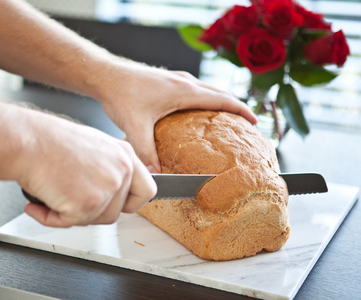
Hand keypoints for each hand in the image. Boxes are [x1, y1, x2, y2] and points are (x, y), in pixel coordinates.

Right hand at [18, 111, 156, 226]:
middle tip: (71, 199)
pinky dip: (50, 218)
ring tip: (53, 195)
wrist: (27, 141)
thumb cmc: (49, 140)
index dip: (131, 203)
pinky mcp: (88, 204)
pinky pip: (70, 223)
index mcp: (125, 155)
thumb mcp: (92, 147)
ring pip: (97, 220)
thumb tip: (109, 193)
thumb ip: (108, 169)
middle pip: (118, 211)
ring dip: (72, 215)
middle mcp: (121, 170)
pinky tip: (39, 203)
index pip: (146, 190)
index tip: (119, 206)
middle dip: (93, 211)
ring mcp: (106, 188)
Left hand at [97, 63, 257, 171]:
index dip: (241, 111)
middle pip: (219, 93)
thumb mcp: (135, 127)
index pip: (222, 99)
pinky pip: (194, 89)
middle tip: (246, 123)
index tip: (255, 122)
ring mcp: (176, 79)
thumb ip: (146, 152)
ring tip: (226, 118)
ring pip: (206, 89)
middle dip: (235, 107)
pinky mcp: (167, 81)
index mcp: (184, 91)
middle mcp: (184, 82)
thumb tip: (156, 176)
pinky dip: (204, 99)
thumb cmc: (121, 94)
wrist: (106, 75)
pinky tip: (196, 111)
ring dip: (219, 101)